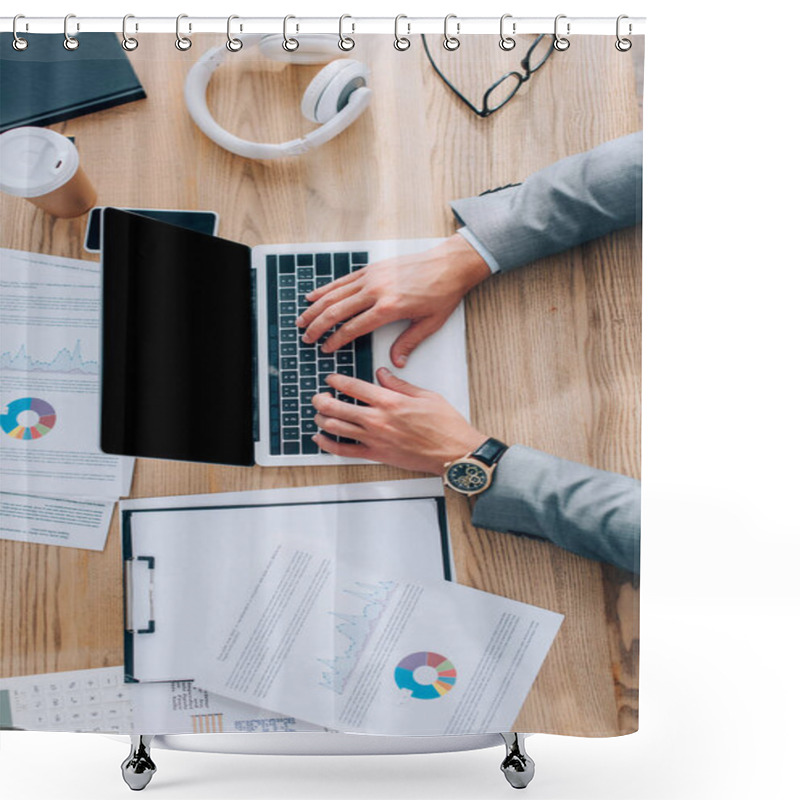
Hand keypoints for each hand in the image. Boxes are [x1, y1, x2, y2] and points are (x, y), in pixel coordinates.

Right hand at [296, 234, 490, 367]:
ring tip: (302, 320)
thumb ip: (408, 343)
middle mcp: (376, 291)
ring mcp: (371, 277)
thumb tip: (395, 362)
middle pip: (337, 311)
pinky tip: (313, 296)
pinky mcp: (372, 268)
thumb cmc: (442, 293)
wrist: (450, 264)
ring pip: (335, 294)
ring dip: (316, 308)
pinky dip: (326, 289)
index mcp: (389, 308)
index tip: (325, 348)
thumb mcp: (429, 324)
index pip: (353, 328)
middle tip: (306, 338)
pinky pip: (343, 280)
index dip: (336, 340)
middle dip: (318, 326)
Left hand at [311, 368, 487, 474]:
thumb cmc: (446, 426)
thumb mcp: (425, 395)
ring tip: (318, 413)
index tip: (331, 378)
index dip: (337, 380)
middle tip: (318, 396)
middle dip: (321, 399)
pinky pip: (344, 450)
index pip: (353, 386)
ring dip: (322, 418)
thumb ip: (400, 384)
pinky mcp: (377, 455)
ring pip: (336, 427)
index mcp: (390, 401)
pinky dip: (328, 444)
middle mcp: (378, 419)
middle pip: (336, 406)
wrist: (454, 452)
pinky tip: (320, 438)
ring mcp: (375, 439)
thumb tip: (384, 373)